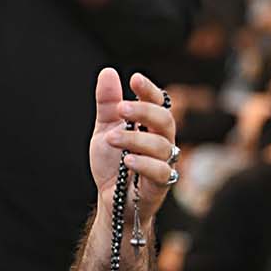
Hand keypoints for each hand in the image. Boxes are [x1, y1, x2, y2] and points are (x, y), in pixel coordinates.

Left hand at [91, 68, 176, 222]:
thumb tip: (108, 72)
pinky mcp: (161, 184)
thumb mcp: (105, 130)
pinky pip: (161, 171)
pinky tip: (126, 160)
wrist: (110, 199)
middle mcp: (162, 141)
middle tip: (120, 108)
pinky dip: (144, 164)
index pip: (158, 103)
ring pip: (161, 145)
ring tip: (111, 138)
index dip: (149, 90)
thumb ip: (107, 104)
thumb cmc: (112, 164)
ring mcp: (164, 162)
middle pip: (165, 120)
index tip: (134, 79)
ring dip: (135, 139)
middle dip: (144, 111)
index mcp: (150, 126)